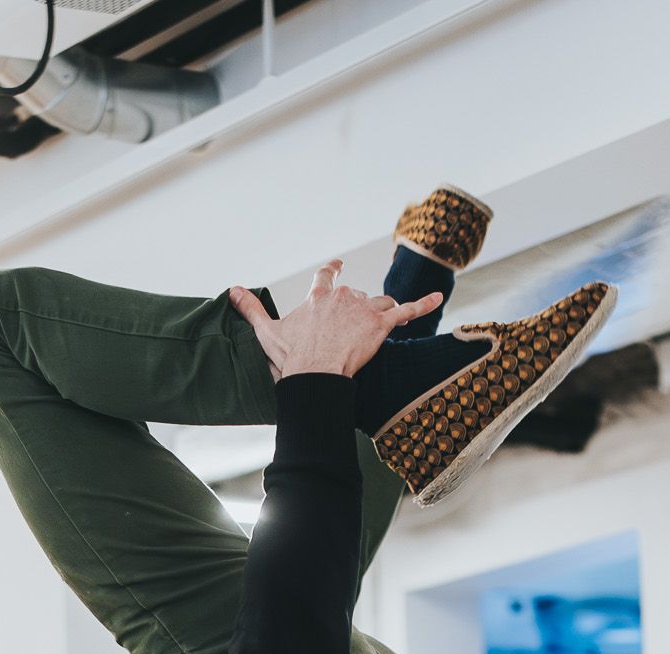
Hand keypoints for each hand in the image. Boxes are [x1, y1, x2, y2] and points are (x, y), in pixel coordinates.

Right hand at [230, 260, 441, 380]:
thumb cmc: (292, 357)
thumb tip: (230, 289)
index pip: (328, 276)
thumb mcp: (267, 332)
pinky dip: (423, 304)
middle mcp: (344, 297)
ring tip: (384, 322)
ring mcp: (365, 309)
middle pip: (358, 295)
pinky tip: (438, 298)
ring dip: (383, 312)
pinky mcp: (382, 325)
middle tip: (356, 325)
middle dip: (359, 306)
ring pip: (381, 303)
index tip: (340, 264)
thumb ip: (250, 308)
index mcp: (319, 297)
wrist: (315, 373)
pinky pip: (407, 311)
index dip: (334, 270)